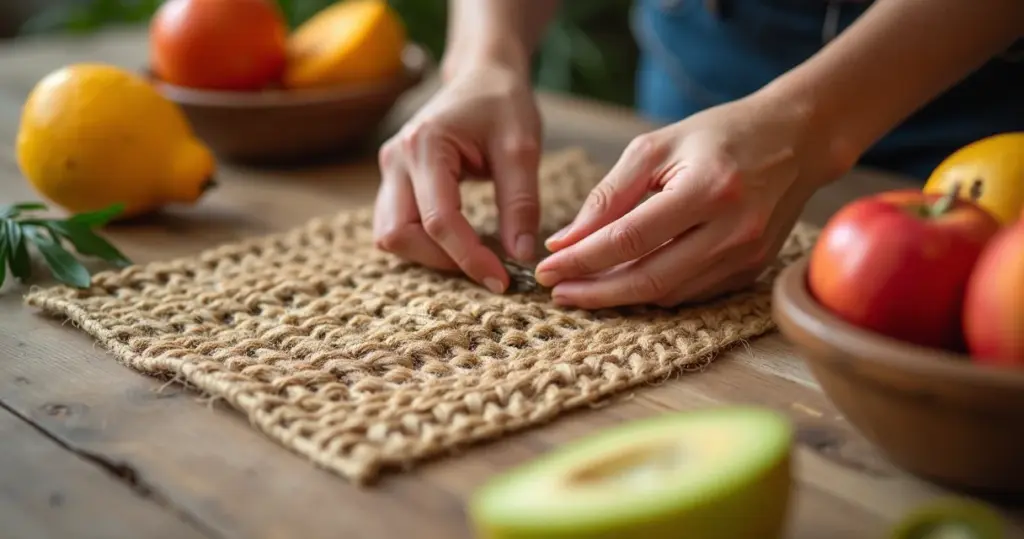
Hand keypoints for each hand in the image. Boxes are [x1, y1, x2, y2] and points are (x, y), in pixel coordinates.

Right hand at [374, 62, 541, 293]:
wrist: (483, 75)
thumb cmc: (503, 104)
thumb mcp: (522, 149)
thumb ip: (521, 203)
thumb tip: (521, 256)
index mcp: (425, 146)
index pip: (439, 220)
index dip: (469, 257)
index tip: (502, 280)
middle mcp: (396, 159)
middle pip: (399, 235)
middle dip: (442, 261)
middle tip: (489, 269)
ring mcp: (389, 170)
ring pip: (391, 236)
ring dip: (429, 256)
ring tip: (476, 256)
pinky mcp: (393, 181)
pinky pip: (397, 226)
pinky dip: (424, 244)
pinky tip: (460, 243)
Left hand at [534, 92, 852, 308]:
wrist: (796, 139)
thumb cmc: (718, 136)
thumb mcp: (656, 148)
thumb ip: (608, 196)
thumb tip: (566, 242)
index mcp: (707, 188)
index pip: (630, 238)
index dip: (583, 260)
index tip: (546, 270)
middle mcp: (733, 229)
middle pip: (649, 279)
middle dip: (595, 292)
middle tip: (556, 293)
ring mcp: (747, 256)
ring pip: (669, 294)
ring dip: (620, 298)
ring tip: (582, 290)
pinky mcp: (752, 271)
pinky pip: (691, 294)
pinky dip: (653, 293)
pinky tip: (623, 285)